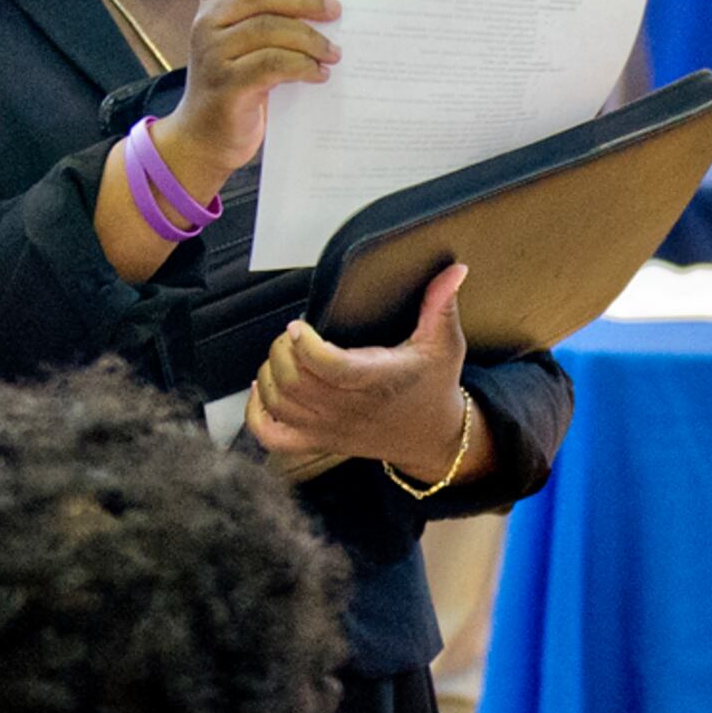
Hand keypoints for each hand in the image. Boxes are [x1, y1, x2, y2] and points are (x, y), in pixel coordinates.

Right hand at [161, 0, 339, 193]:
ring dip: (311, 39)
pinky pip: (273, 63)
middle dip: (304, 0)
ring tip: (334, 53)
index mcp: (212, 9)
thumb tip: (327, 11)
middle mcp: (206, 24)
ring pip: (270, 30)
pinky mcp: (227, 83)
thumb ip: (270, 25)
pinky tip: (319, 74)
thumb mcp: (246, 50)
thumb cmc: (237, 90)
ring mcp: (213, 54)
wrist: (205, 140)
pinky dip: (303, 66)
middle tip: (336, 12)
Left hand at [246, 267, 473, 472]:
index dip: (304, 344)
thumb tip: (455, 270)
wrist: (432, 438)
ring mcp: (330, 429)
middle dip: (281, 351)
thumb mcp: (444, 344)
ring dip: (269, 375)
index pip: (328, 366)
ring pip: (279, 404)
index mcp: (377, 380)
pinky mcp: (318, 442)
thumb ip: (442, 305)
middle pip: (293, 382)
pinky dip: (257, 414)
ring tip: (282, 357)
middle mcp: (349, 408)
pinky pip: (272, 437)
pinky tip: (264, 390)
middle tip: (291, 336)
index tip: (300, 324)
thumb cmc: (434, 387)